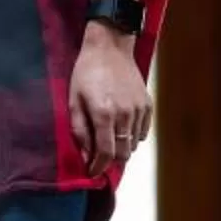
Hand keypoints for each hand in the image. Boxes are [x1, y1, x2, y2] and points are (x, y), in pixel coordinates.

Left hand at [69, 27, 151, 170]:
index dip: (98, 168)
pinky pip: (143, 132)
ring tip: (109, 141)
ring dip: (121, 148)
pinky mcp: (147, 104)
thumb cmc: (86, 73)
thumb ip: (79, 130)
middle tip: (99, 158)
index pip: (105, 154)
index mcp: (103, 114)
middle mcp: (124, 114)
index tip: (92, 172)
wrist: (109, 47)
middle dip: (110, 161)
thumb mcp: (73, 100)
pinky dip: (133, 137)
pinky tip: (121, 130)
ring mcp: (139, 109)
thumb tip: (85, 155)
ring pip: (134, 144)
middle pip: (122, 153)